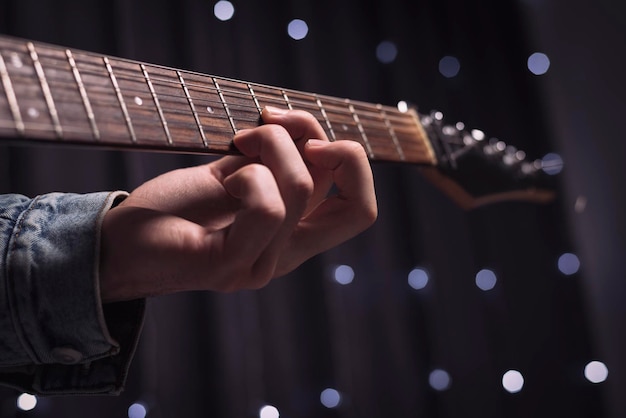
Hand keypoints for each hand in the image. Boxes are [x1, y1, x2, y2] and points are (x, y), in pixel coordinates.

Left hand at [99, 107, 376, 301]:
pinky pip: (267, 205)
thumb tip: (305, 130)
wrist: (118, 244)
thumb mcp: (235, 171)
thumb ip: (274, 160)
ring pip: (302, 187)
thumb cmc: (173, 207)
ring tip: (236, 146)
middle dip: (344, 152)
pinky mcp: (232, 264)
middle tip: (293, 133)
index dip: (353, 163)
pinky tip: (223, 179)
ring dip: (270, 144)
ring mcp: (263, 265)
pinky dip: (247, 173)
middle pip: (361, 210)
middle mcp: (288, 254)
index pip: (359, 209)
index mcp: (294, 235)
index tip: (310, 137)